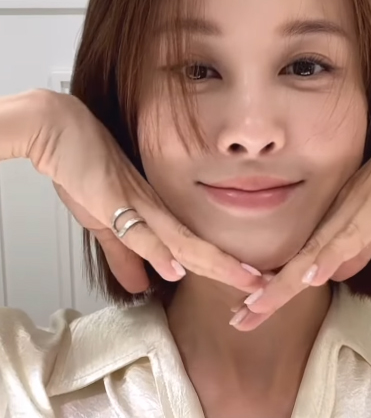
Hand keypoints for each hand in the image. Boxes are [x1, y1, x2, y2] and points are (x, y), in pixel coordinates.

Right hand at [26, 90, 262, 294]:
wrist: (56, 129)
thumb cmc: (81, 168)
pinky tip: (176, 269)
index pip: (196, 246)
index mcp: (155, 213)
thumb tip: (141, 287)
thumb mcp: (102, 223)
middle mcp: (154, 208)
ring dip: (214, 262)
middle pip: (200, 245)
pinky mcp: (111, 197)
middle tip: (267, 284)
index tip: (251, 281)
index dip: (223, 266)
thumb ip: (124, 256)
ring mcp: (136, 202)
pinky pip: (138, 229)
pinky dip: (158, 251)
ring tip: (245, 279)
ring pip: (181, 238)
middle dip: (234, 268)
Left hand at [228, 91, 370, 329]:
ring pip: (314, 252)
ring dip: (285, 282)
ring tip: (257, 306)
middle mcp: (340, 216)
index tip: (252, 312)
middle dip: (269, 294)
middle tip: (240, 320)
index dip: (277, 289)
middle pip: (299, 263)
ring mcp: (357, 208)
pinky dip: (329, 257)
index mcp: (340, 222)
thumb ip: (360, 246)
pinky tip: (311, 276)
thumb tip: (335, 275)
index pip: (303, 264)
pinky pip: (350, 234)